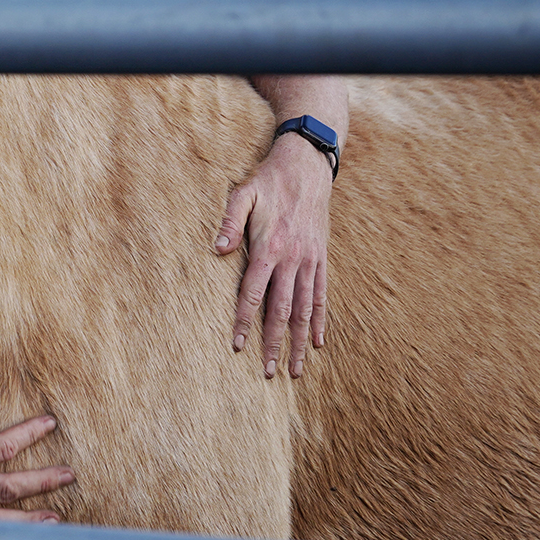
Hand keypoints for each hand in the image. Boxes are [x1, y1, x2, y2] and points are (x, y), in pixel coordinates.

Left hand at [216, 133, 332, 378]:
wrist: (309, 166)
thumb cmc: (270, 181)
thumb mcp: (244, 193)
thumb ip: (229, 221)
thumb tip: (217, 249)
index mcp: (270, 248)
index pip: (254, 293)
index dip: (244, 321)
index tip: (237, 347)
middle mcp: (292, 260)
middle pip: (282, 311)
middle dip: (275, 344)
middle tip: (269, 373)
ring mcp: (310, 261)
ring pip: (305, 310)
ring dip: (300, 342)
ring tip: (295, 370)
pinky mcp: (322, 258)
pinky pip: (322, 296)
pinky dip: (320, 321)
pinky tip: (318, 343)